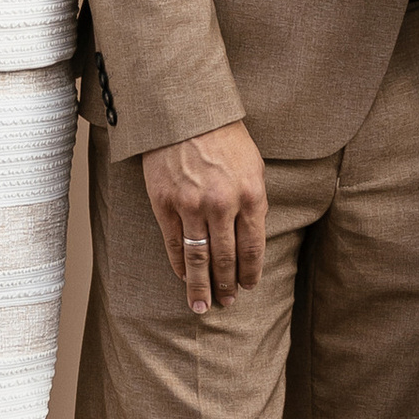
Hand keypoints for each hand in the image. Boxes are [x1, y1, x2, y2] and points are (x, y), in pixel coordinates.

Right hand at [144, 122, 267, 314]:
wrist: (184, 113)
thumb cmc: (223, 136)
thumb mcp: (253, 165)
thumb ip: (253, 202)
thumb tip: (251, 237)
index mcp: (250, 194)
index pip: (253, 247)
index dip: (250, 272)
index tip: (248, 286)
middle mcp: (222, 204)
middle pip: (226, 259)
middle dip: (227, 286)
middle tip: (226, 303)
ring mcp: (191, 205)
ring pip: (199, 258)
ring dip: (201, 286)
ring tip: (203, 306)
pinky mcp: (164, 203)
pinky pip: (173, 244)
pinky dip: (180, 265)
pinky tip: (184, 277)